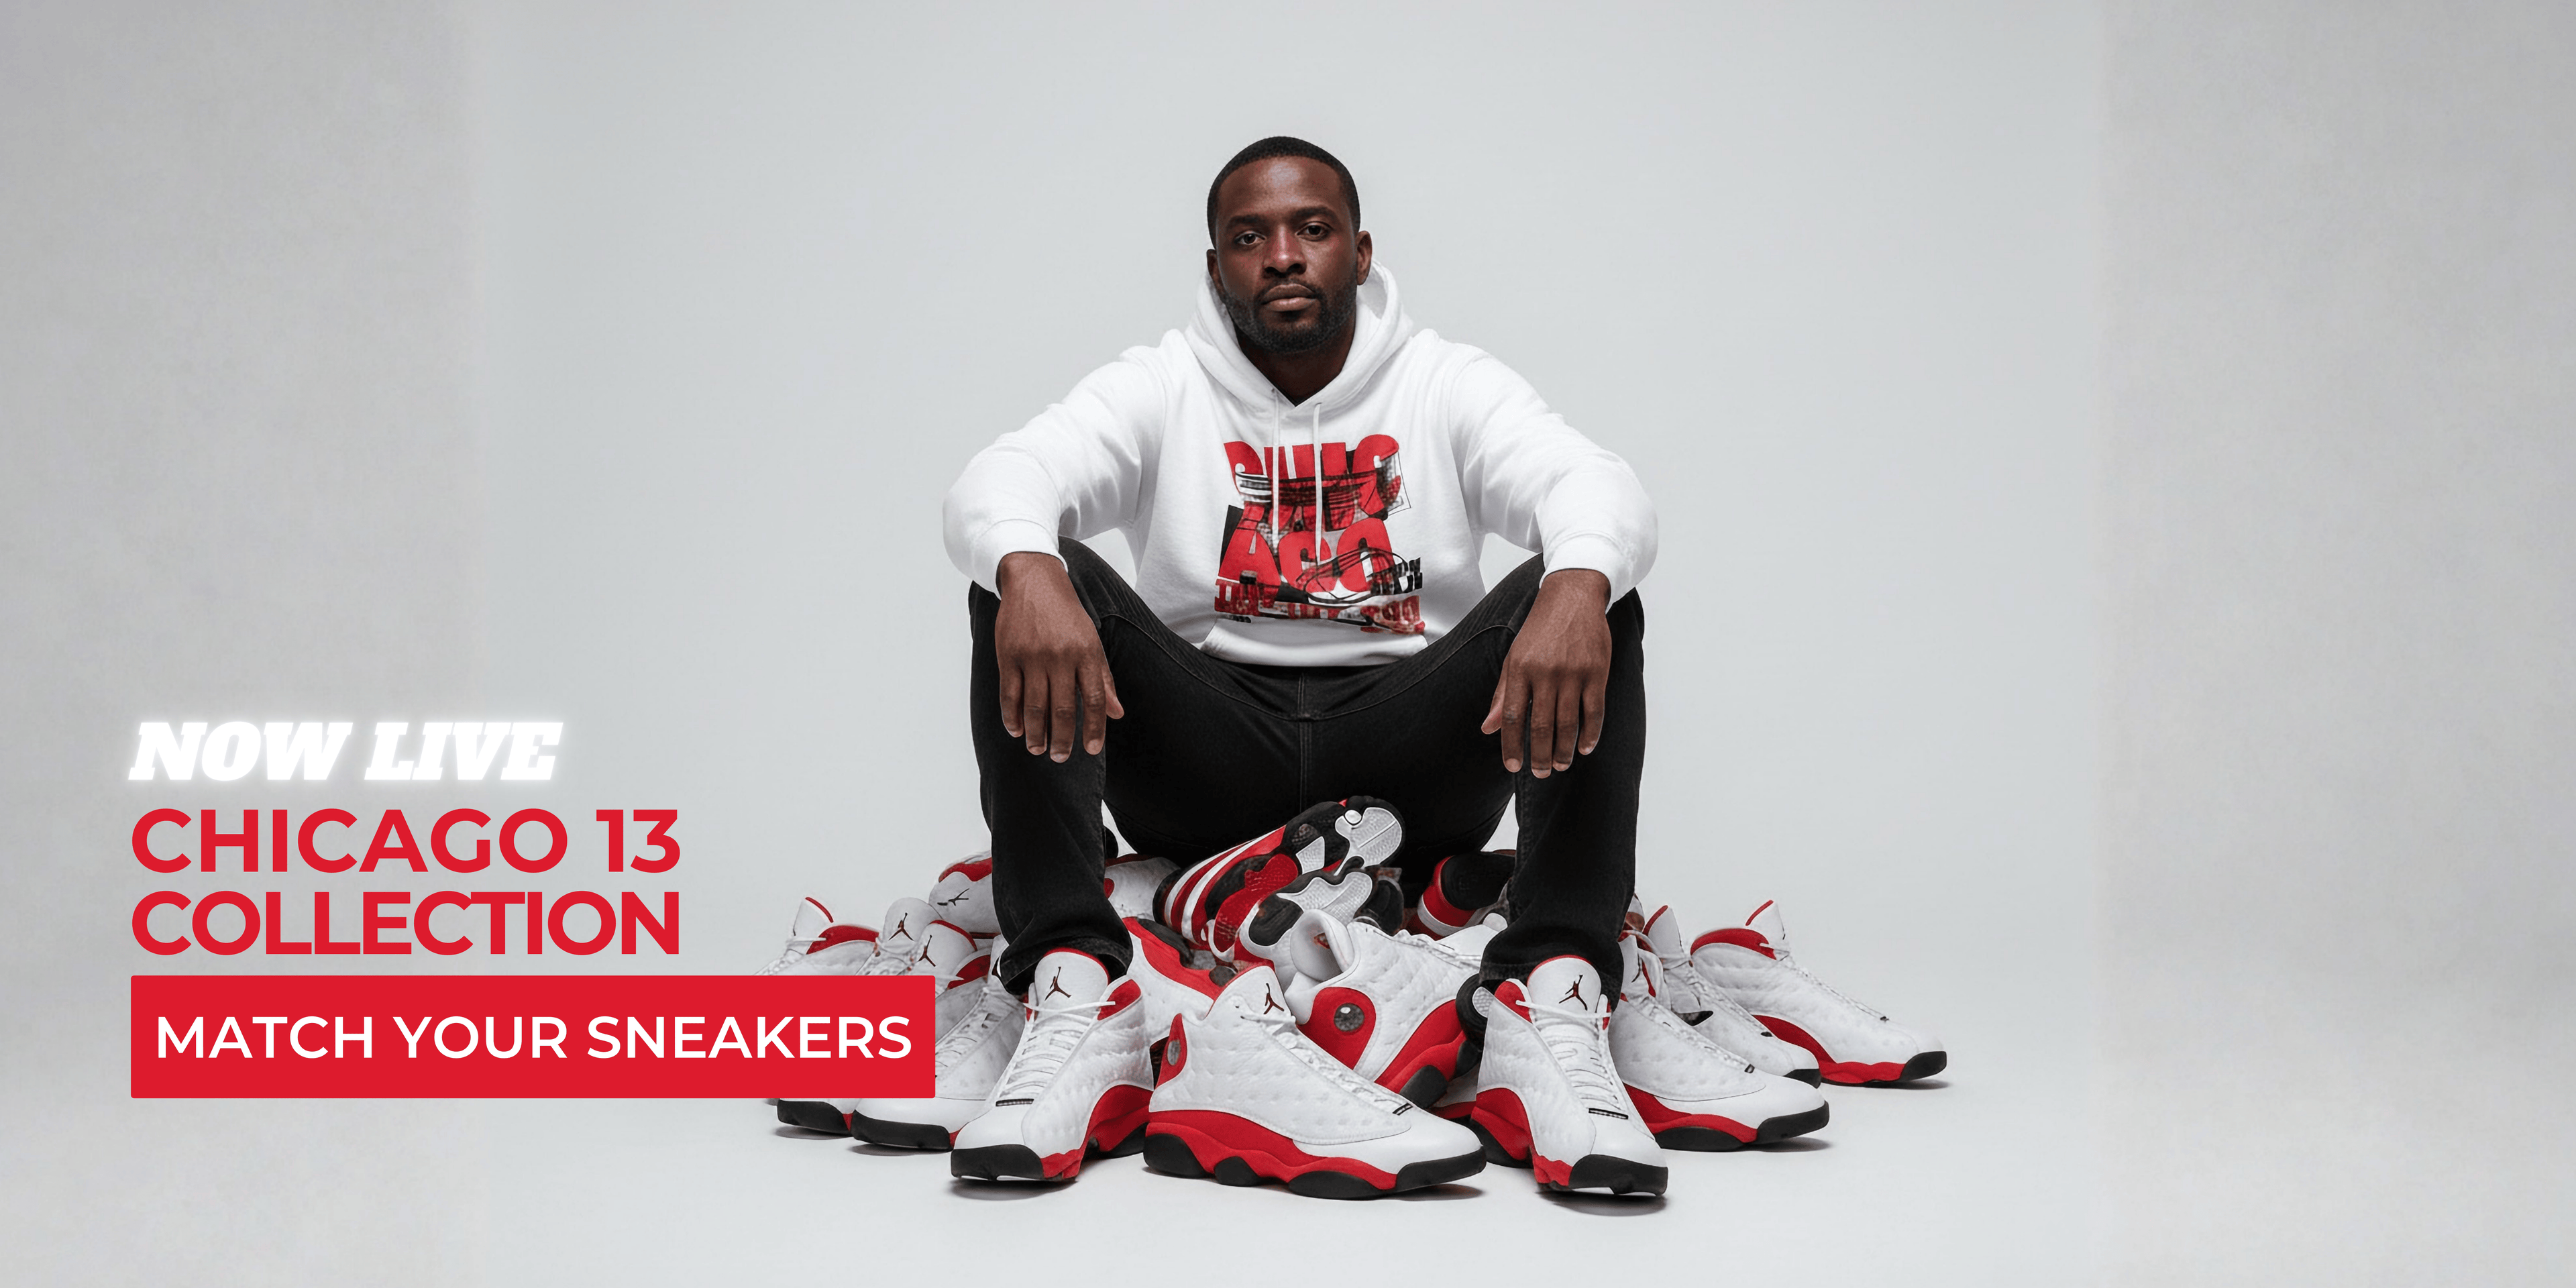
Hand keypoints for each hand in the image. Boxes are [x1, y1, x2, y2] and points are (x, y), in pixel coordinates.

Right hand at [994, 551, 1123, 760]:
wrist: (1034, 580)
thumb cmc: (1066, 614)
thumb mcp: (1091, 640)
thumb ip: (1103, 678)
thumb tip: (1116, 714)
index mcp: (1086, 652)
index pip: (1093, 699)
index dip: (1093, 728)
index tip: (1091, 750)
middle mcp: (1060, 655)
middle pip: (1062, 708)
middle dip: (1062, 739)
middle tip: (1060, 757)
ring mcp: (1032, 655)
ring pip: (1035, 705)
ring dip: (1036, 733)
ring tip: (1037, 749)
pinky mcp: (1008, 654)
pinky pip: (1010, 693)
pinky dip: (1012, 716)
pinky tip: (1016, 730)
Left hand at [1481, 569, 1612, 776]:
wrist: (1572, 596)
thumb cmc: (1540, 630)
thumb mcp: (1515, 657)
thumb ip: (1503, 694)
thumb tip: (1489, 728)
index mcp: (1521, 669)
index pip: (1514, 716)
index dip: (1512, 745)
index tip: (1512, 766)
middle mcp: (1546, 672)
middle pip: (1541, 725)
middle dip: (1540, 755)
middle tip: (1541, 773)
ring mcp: (1573, 673)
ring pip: (1568, 723)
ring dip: (1564, 750)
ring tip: (1561, 765)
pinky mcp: (1596, 671)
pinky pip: (1594, 711)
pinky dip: (1590, 734)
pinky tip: (1585, 748)